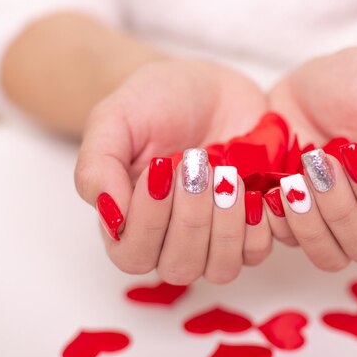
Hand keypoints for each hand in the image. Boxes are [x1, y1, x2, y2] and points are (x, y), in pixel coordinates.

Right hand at [75, 58, 270, 283]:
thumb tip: (110, 217)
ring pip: (221, 269)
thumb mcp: (115, 120)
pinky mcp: (249, 227)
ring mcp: (213, 238)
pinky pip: (257, 251)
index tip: (160, 168)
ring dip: (226, 225)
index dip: (149, 221)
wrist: (207, 87)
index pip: (134, 255)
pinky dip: (259, 223)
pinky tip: (253, 186)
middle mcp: (171, 240)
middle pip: (179, 267)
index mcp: (129, 222)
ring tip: (228, 174)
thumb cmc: (155, 102)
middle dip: (191, 218)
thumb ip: (97, 167)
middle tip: (198, 164)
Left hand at [266, 47, 356, 269]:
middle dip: (340, 209)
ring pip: (330, 256)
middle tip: (317, 163)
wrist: (310, 86)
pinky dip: (280, 221)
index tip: (353, 155)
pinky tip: (272, 188)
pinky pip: (292, 244)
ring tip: (292, 179)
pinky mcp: (301, 221)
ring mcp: (336, 223)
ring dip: (309, 223)